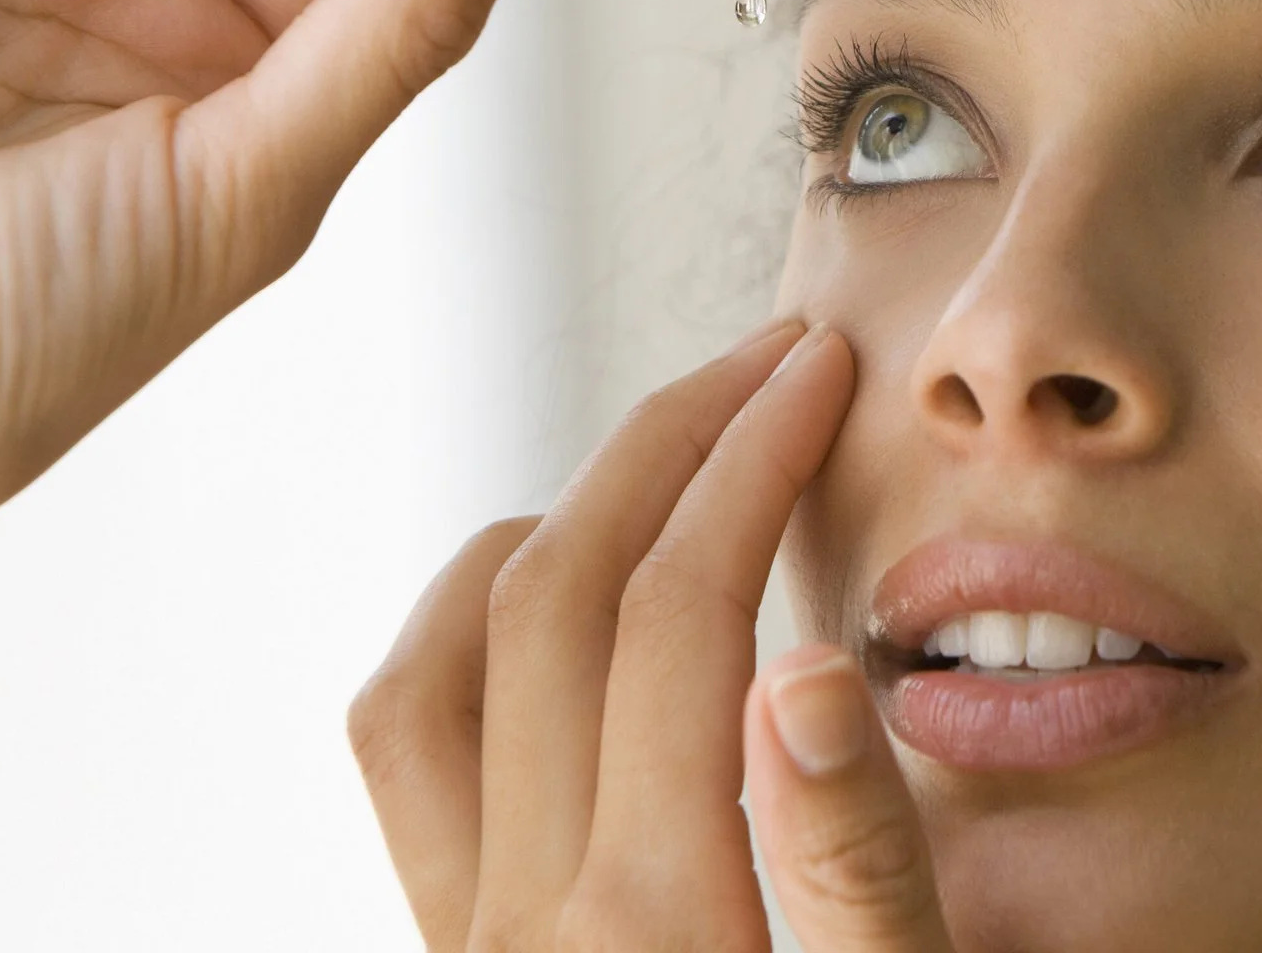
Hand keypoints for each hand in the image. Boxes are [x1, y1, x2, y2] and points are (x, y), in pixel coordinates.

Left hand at [349, 322, 957, 950]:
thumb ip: (854, 869)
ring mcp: (467, 940)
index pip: (681, 619)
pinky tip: (563, 625)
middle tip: (765, 366)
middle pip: (549, 605)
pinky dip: (468, 638)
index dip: (754, 464)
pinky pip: (407, 762)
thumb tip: (806, 675)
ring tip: (664, 474)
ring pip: (435, 672)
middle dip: (665, 449)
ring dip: (549, 532)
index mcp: (653, 930)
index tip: (817, 377)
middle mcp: (524, 925)